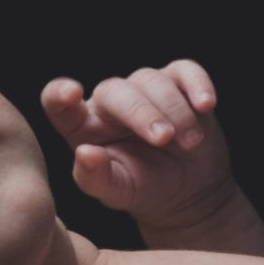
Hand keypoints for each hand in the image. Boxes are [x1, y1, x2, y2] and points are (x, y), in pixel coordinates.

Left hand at [41, 61, 234, 236]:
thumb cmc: (143, 189)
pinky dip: (197, 85)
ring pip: (152, 81)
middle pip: (116, 91)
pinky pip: (186, 71)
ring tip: (189, 143)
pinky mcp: (178, 83)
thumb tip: (85, 154)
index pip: (57, 101)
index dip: (59, 94)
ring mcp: (144, 88)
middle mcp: (109, 101)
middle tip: (164, 139)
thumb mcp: (117, 193)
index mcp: (82, 125)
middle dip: (142, 113)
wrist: (189, 190)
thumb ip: (96, 177)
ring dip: (174, 111)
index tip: (72, 93)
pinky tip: (206, 106)